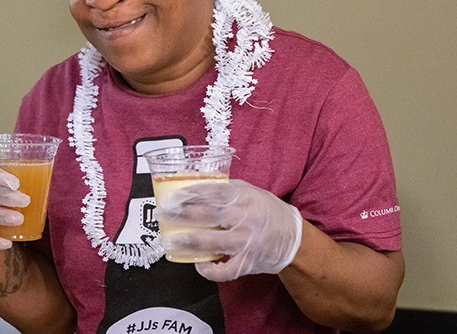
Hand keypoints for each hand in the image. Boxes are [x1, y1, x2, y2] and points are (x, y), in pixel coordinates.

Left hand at [156, 179, 302, 281]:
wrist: (293, 238)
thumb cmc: (266, 211)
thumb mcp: (250, 192)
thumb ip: (226, 190)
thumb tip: (194, 187)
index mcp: (245, 197)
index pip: (213, 193)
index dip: (191, 194)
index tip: (172, 197)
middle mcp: (246, 218)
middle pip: (210, 214)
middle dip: (183, 215)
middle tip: (164, 214)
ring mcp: (248, 241)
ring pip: (214, 242)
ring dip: (190, 242)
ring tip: (171, 241)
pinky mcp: (249, 262)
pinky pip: (226, 270)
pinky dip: (210, 270)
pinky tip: (198, 264)